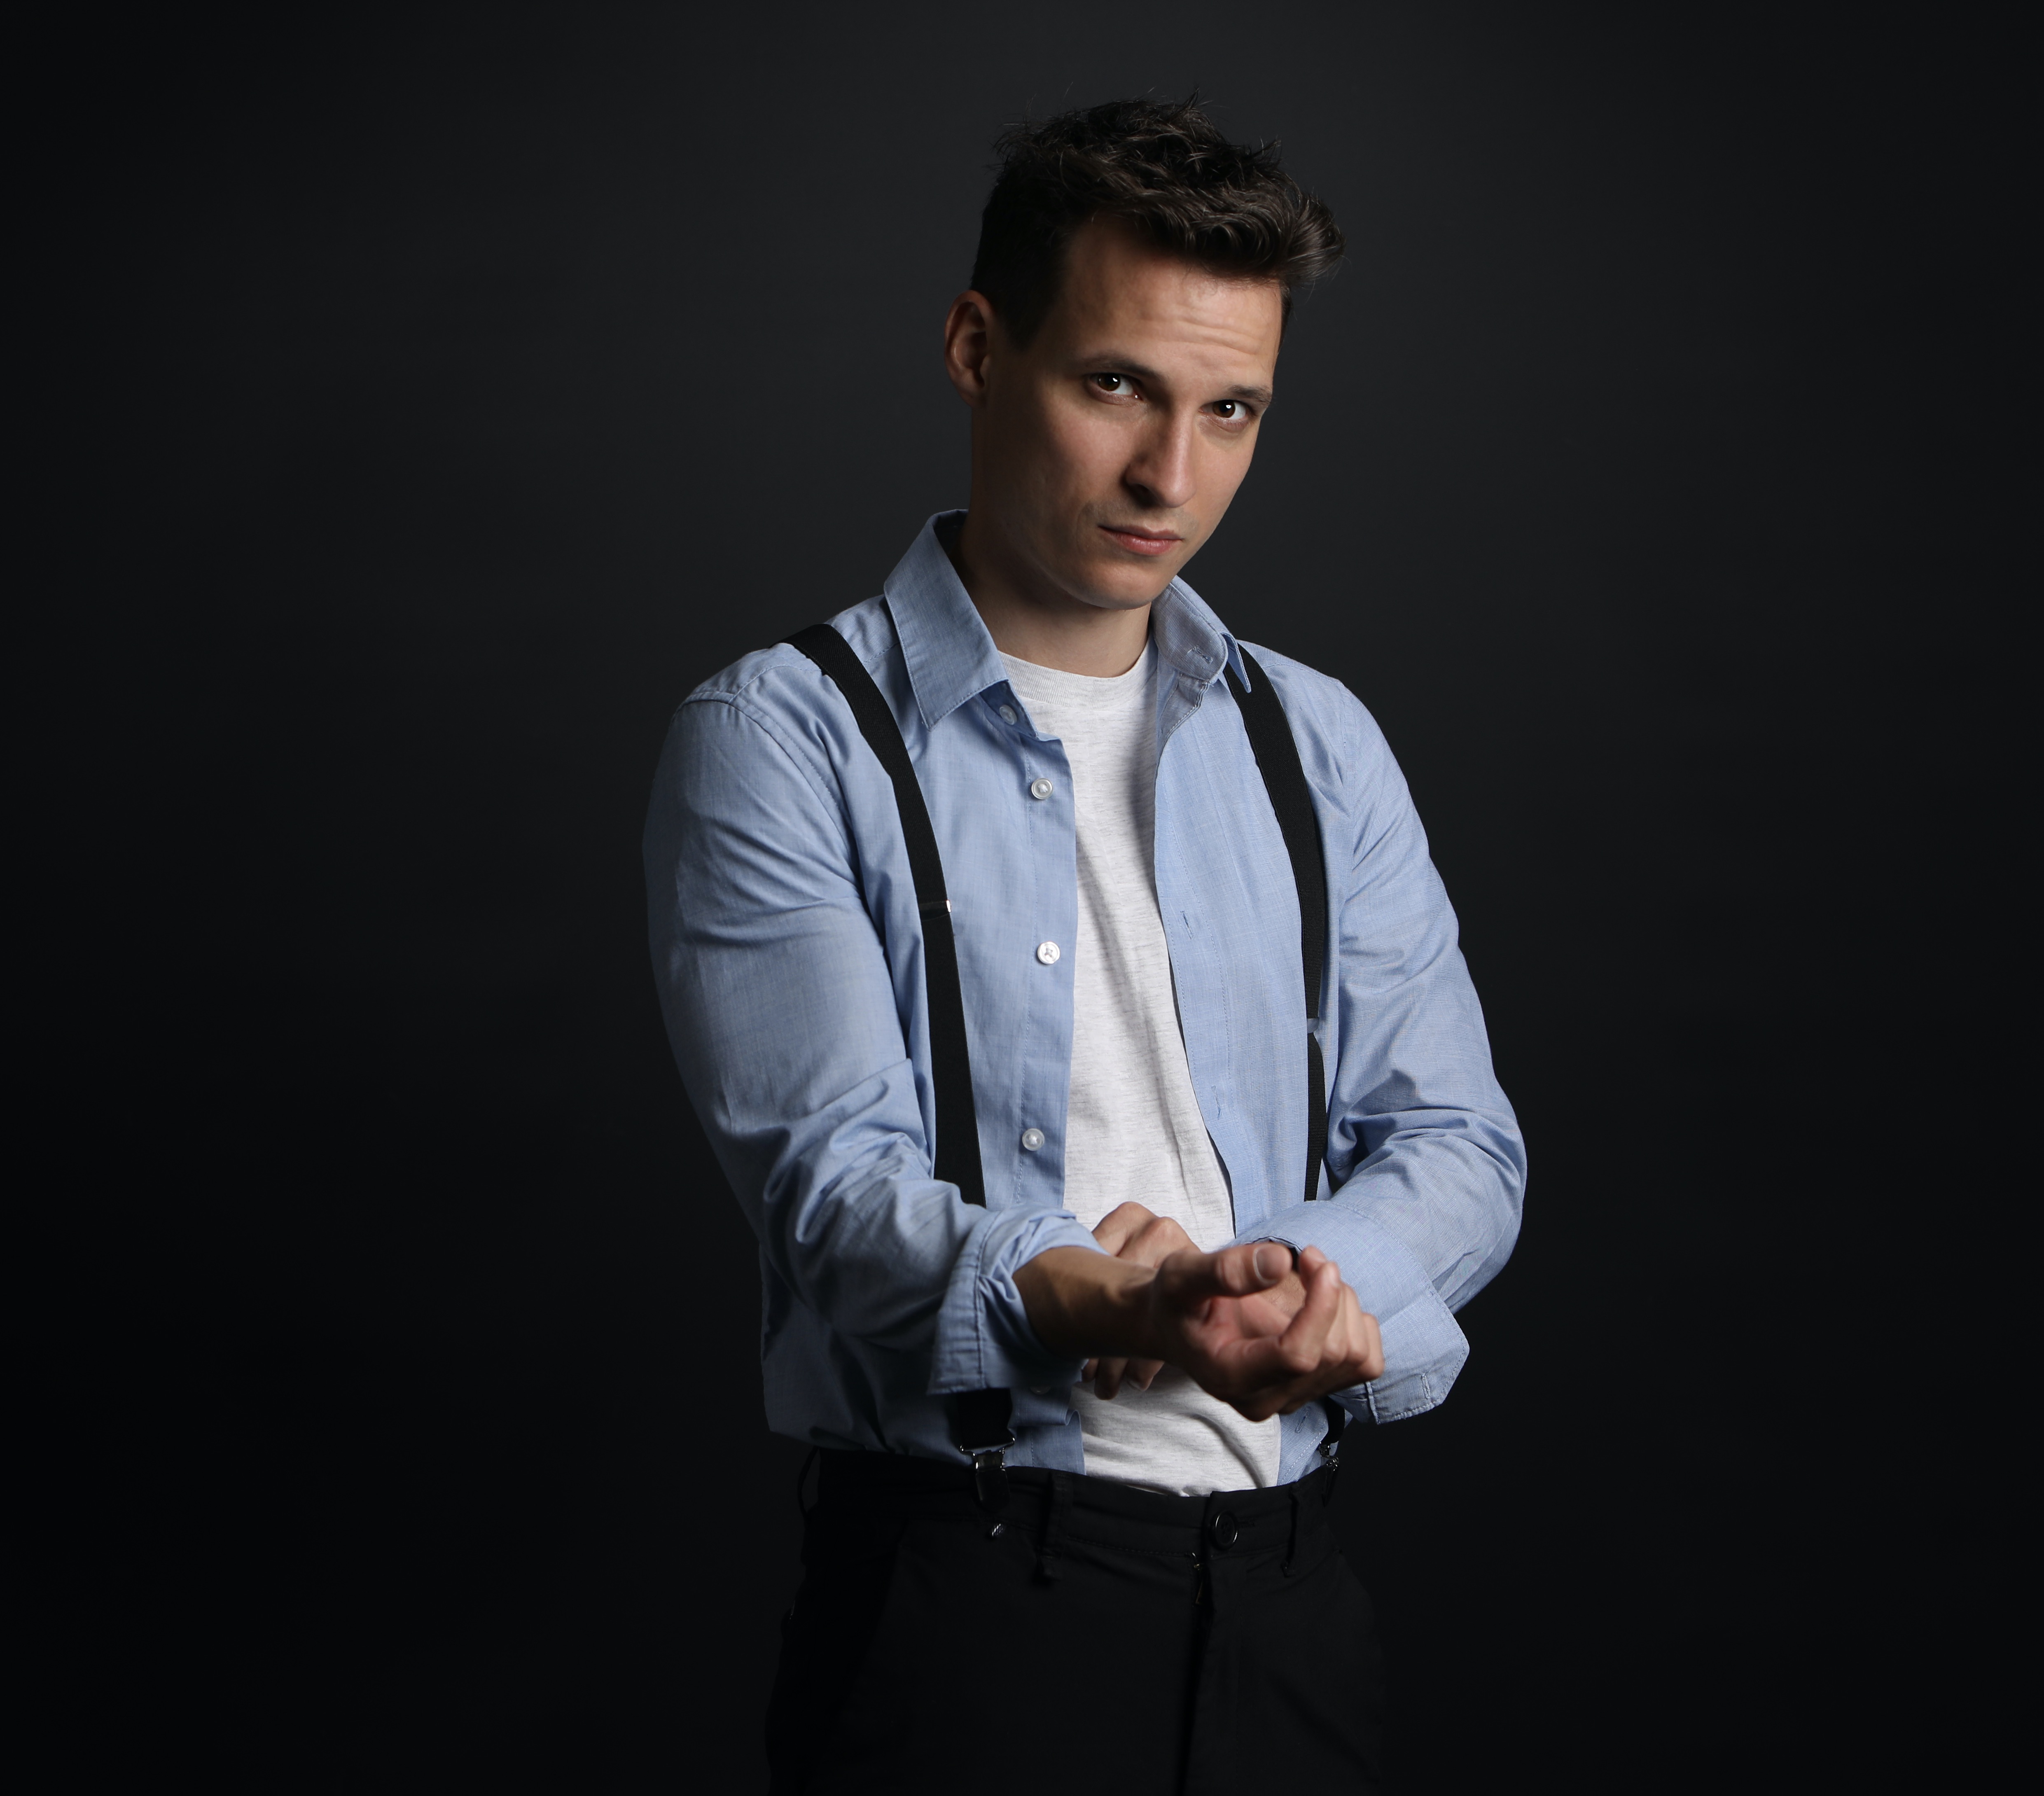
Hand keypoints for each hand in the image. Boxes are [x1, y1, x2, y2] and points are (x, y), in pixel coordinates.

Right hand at [1015, 1240, 1384, 1421]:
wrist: (1179, 1324)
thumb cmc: (1178, 1301)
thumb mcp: (1181, 1276)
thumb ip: (1223, 1270)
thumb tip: (1280, 1262)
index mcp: (1230, 1377)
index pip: (1298, 1357)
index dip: (1320, 1307)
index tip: (1315, 1259)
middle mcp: (1266, 1399)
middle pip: (1334, 1353)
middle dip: (1331, 1294)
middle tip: (1308, 1255)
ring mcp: (1294, 1398)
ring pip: (1356, 1356)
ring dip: (1344, 1304)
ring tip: (1310, 1277)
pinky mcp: (1315, 1388)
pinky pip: (1366, 1361)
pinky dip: (1356, 1323)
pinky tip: (1323, 1303)